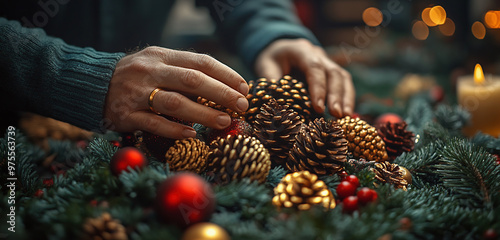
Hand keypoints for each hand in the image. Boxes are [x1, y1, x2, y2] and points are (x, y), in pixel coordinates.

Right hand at [104, 46, 248, 138]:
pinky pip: (153, 123)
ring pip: (174, 103)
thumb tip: (225, 87)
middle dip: (221, 93)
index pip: (200, 62)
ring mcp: (136, 93)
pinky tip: (191, 134)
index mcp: (161, 56)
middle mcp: (150, 71)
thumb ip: (184, 71)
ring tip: (224, 121)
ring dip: (203, 113)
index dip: (225, 74)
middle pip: (192, 80)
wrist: (92, 85)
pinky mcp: (126, 115)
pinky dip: (174, 129)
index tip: (244, 88)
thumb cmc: (137, 76)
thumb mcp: (158, 64)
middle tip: (241, 106)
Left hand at [255, 38, 354, 117]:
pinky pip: (344, 83)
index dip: (318, 88)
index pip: (314, 67)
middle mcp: (318, 54)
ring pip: (343, 77)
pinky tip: (347, 114)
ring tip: (345, 117)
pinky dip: (347, 99)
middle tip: (337, 114)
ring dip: (346, 98)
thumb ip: (272, 83)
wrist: (280, 50)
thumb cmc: (272, 60)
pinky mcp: (332, 72)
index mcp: (301, 50)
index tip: (318, 108)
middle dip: (336, 95)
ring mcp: (328, 62)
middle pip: (333, 73)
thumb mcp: (265, 67)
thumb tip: (280, 105)